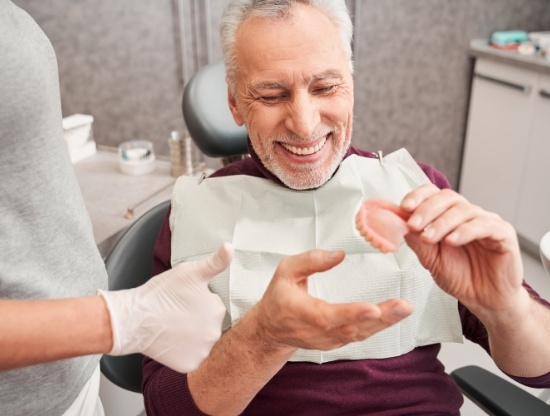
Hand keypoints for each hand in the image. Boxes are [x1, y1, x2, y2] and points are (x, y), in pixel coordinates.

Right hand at [99, 243, 231, 372]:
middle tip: (177, 314)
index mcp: (218, 309)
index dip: (198, 302)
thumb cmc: (161, 293)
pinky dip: (184, 353)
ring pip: (202, 342)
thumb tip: (230, 247)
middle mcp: (216, 333)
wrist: (134, 319)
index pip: (213, 306)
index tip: (183, 301)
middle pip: (209, 325)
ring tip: (174, 328)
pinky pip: (192, 359)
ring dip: (193, 337)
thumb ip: (215, 262)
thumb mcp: (190, 271)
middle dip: (197, 320)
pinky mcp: (190, 365)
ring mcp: (203, 351)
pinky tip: (172, 342)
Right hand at [252, 249, 411, 351]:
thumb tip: (338, 254)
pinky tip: (394, 315)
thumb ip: (310, 260)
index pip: (328, 316)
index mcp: (302, 313)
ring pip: (360, 334)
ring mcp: (329, 340)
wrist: (271, 330)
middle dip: (381, 318)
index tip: (373, 308)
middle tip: (403, 306)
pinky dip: (379, 326)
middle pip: (352, 328)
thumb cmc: (278, 298)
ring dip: (385, 322)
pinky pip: (360, 335)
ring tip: (404, 308)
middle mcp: (317, 331)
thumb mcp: (285, 271)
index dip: (352, 313)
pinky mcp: (337, 342)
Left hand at [400, 184, 523, 313]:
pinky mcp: (504, 234)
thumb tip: (398, 223)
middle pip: (448, 198)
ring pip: (464, 210)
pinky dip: (465, 231)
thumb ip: (416, 240)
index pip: (433, 194)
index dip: (418, 196)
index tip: (403, 207)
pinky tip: (452, 241)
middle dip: (427, 210)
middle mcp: (468, 214)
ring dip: (442, 223)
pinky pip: (486, 225)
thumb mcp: (430, 259)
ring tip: (428, 237)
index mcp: (448, 216)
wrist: (484, 300)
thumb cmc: (460, 276)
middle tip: (413, 225)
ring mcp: (487, 222)